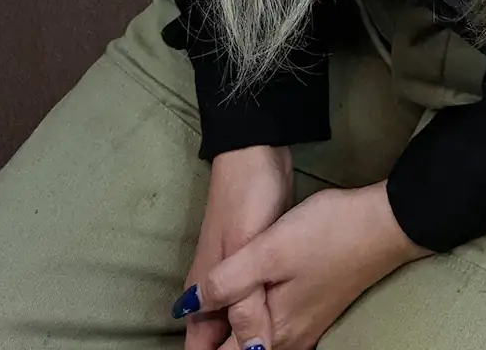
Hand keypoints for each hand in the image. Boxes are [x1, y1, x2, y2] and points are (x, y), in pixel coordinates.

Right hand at [181, 145, 294, 349]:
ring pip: (237, 324)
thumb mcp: (248, 254)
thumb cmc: (248, 201)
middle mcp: (214, 292)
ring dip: (252, 336)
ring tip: (278, 344)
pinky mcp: (254, 264)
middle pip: (218, 340)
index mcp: (204, 292)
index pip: (200, 348)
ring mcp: (234, 277)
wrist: (256, 154)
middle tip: (269, 349)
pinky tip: (285, 326)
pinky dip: (263, 319)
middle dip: (239, 349)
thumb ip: (246, 307)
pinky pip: (253, 305)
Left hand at [191, 180, 432, 349]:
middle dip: (217, 343)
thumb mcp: (269, 250)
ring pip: (260, 346)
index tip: (189, 327)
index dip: (201, 347)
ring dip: (236, 337)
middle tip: (198, 320)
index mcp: (271, 333)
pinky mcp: (315, 312)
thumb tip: (188, 306)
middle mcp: (287, 341)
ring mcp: (305, 329)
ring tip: (217, 316)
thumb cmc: (324, 233)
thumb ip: (227, 282)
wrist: (383, 224)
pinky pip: (274, 335)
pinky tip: (249, 309)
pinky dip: (256, 330)